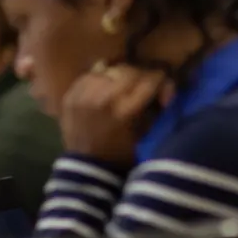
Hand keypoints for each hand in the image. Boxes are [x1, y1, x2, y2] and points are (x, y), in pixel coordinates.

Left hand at [59, 64, 174, 164]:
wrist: (87, 167)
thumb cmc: (121, 154)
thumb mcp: (146, 134)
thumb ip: (157, 108)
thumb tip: (166, 88)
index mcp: (125, 111)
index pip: (150, 80)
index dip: (160, 79)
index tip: (162, 81)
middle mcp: (104, 99)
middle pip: (130, 71)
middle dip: (141, 75)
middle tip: (143, 83)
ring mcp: (84, 96)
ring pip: (110, 70)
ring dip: (120, 76)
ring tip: (122, 84)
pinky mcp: (71, 96)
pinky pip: (90, 75)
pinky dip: (100, 79)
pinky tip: (104, 87)